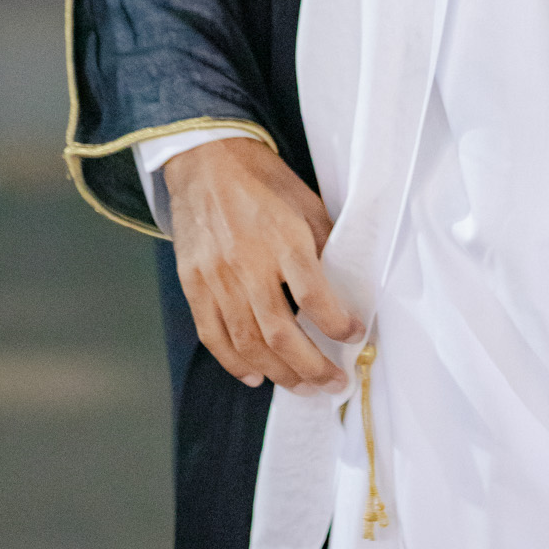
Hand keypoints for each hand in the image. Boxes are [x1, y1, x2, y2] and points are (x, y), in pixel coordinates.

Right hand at [163, 136, 362, 392]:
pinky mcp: (193, 284)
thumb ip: (325, 243)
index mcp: (283, 238)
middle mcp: (247, 262)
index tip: (355, 336)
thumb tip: (350, 285)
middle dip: (310, 367)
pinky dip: (234, 362)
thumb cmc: (263, 181)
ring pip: (247, 341)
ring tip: (303, 387)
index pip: (313, 296)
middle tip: (334, 384)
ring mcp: (216, 276)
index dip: (337, 324)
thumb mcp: (306, 203)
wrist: (206, 161)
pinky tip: (256, 376)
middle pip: (278, 332)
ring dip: (279, 372)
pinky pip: (212, 334)